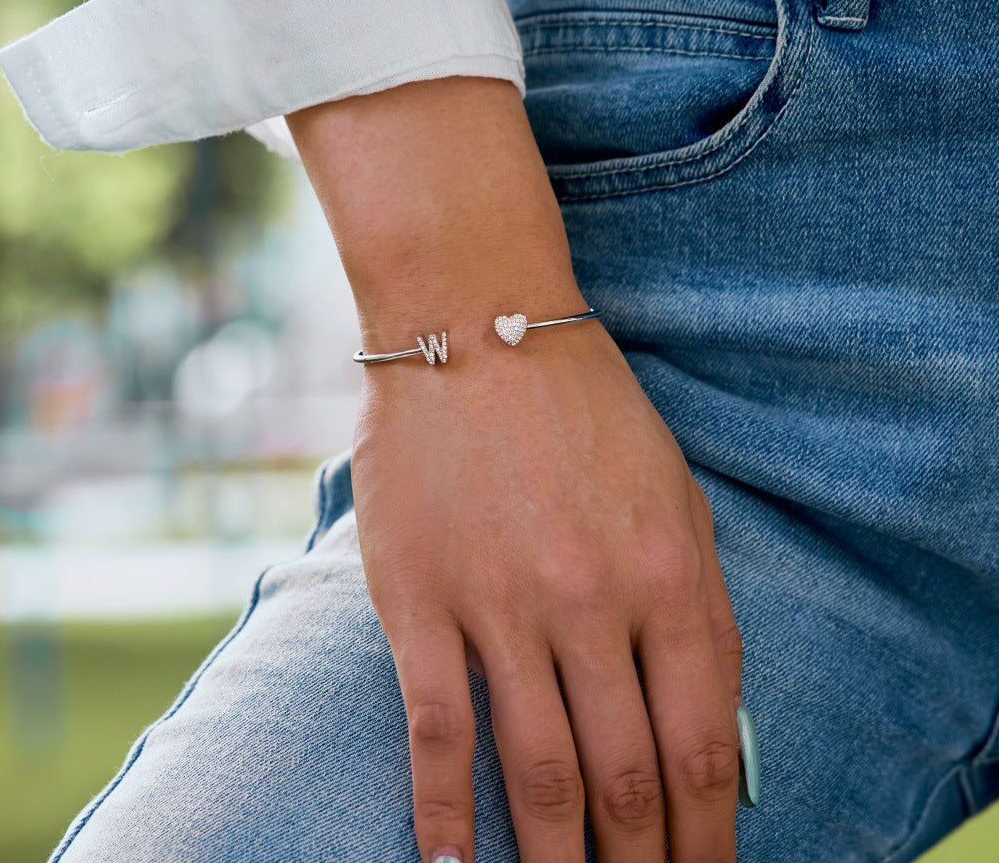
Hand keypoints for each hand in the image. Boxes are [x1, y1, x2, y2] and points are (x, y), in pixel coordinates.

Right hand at [351, 312, 743, 862]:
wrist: (478, 328)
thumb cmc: (586, 409)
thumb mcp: (679, 496)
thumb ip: (703, 609)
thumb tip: (718, 730)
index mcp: (671, 576)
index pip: (704, 748)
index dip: (708, 837)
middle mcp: (594, 604)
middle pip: (627, 781)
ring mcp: (503, 607)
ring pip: (539, 775)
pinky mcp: (422, 601)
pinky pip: (437, 733)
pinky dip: (442, 816)